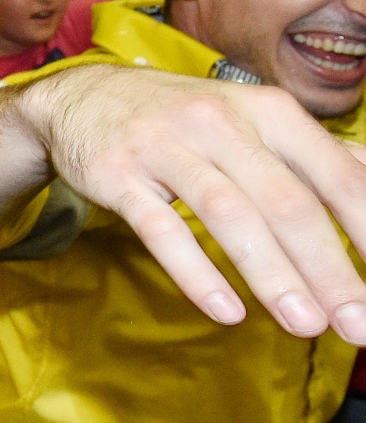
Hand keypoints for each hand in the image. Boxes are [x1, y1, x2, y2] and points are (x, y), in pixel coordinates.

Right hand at [17, 65, 365, 341]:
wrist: (82, 96)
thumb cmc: (184, 119)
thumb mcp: (253, 122)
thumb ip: (313, 158)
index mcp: (269, 112)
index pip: (338, 175)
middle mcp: (223, 122)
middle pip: (288, 203)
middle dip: (330, 269)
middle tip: (356, 326)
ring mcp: (166, 146)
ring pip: (230, 215)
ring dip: (272, 276)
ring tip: (305, 325)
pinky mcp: (118, 174)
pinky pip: (161, 228)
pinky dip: (196, 272)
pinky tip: (226, 312)